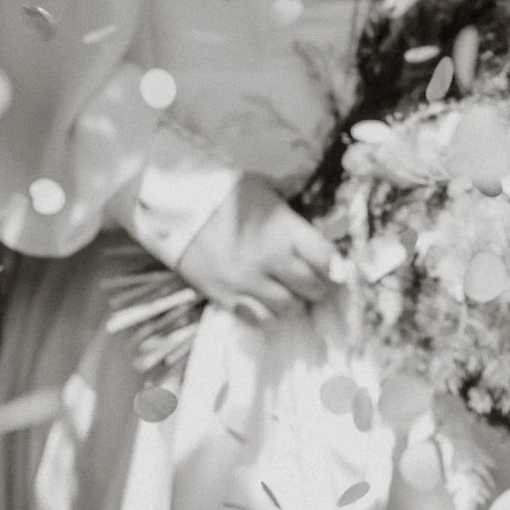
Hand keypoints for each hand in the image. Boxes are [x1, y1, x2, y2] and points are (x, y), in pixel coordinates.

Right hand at [177, 175, 337, 320]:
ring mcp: (246, 282)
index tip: (337, 268)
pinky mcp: (224, 297)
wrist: (172, 204)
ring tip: (290, 289)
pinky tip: (266, 300)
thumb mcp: (267, 194)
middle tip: (315, 279)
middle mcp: (270, 260)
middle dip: (320, 285)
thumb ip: (293, 221)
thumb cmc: (224, 190)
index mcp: (285, 230)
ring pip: (288, 308)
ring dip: (295, 300)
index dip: (337, 267)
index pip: (328, 260)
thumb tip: (321, 241)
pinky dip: (269, 314)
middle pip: (313, 288)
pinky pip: (258, 319)